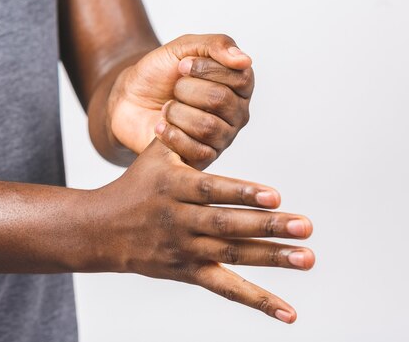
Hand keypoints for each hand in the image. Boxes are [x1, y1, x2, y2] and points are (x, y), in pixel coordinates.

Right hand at [82, 139, 313, 322]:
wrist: (102, 230)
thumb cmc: (135, 186)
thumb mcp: (153, 155)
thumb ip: (182, 132)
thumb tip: (197, 97)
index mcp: (173, 187)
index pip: (212, 191)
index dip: (243, 193)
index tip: (275, 195)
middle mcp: (180, 220)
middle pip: (228, 226)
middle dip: (268, 227)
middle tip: (306, 227)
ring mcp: (185, 250)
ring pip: (232, 256)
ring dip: (272, 258)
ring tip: (306, 257)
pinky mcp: (188, 273)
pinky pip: (226, 289)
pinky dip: (258, 301)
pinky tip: (288, 312)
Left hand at [108, 34, 253, 169]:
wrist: (129, 99)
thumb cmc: (160, 72)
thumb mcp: (184, 47)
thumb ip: (216, 45)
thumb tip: (244, 60)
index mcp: (239, 85)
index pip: (240, 77)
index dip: (206, 69)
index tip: (181, 65)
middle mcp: (237, 113)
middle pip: (220, 100)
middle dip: (186, 90)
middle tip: (173, 89)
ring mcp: (222, 137)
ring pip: (207, 126)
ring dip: (177, 113)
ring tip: (166, 109)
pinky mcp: (204, 158)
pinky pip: (198, 151)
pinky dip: (172, 136)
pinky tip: (161, 127)